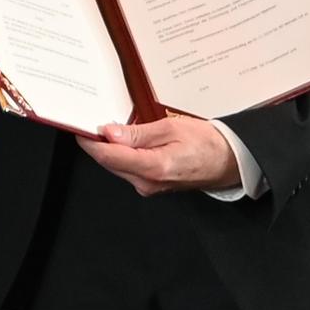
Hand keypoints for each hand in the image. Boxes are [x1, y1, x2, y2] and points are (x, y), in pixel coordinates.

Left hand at [76, 113, 239, 196]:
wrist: (230, 162)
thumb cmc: (208, 144)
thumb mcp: (171, 128)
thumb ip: (138, 133)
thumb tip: (110, 132)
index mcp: (153, 168)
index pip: (109, 156)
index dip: (90, 142)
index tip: (80, 127)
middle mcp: (147, 183)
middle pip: (109, 163)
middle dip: (98, 143)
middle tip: (91, 122)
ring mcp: (149, 187)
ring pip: (117, 166)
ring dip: (110, 149)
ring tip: (109, 128)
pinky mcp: (151, 186)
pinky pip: (128, 169)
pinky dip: (122, 155)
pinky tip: (124, 141)